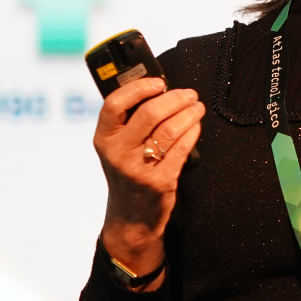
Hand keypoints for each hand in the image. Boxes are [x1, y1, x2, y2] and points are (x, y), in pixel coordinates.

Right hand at [93, 76, 203, 291]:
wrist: (131, 218)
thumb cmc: (128, 173)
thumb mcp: (117, 148)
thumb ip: (129, 122)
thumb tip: (159, 90)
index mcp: (103, 139)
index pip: (114, 104)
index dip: (138, 88)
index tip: (158, 82)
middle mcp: (117, 153)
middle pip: (149, 114)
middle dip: (174, 99)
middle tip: (189, 94)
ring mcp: (138, 169)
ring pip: (169, 130)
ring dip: (189, 114)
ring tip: (197, 107)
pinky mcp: (160, 182)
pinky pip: (181, 148)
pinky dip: (192, 132)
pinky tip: (196, 126)